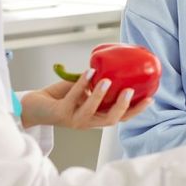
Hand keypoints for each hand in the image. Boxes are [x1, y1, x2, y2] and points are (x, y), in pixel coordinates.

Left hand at [20, 71, 151, 129]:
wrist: (36, 105)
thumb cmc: (62, 96)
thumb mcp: (84, 89)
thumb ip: (97, 81)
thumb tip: (114, 62)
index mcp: (97, 117)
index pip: (121, 117)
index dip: (136, 111)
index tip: (150, 98)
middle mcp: (88, 122)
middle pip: (111, 120)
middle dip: (122, 107)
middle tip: (130, 91)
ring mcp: (75, 119)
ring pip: (92, 112)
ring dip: (101, 95)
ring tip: (108, 80)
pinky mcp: (61, 114)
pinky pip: (74, 97)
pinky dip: (83, 83)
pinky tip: (89, 71)